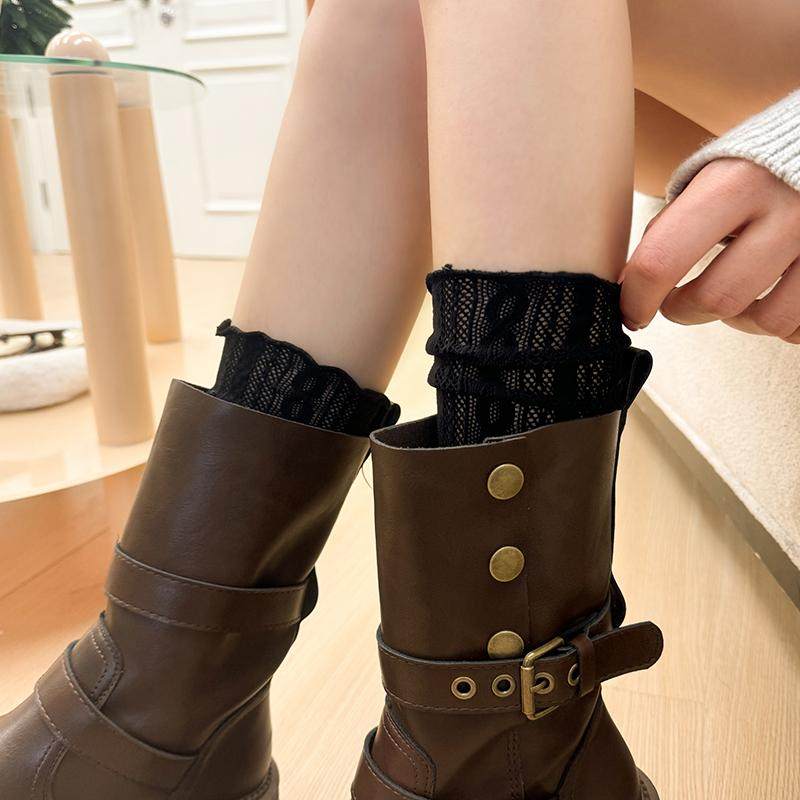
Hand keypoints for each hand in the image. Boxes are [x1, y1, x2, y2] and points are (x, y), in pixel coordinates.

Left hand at [620, 158, 799, 343]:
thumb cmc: (759, 167)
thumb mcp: (714, 176)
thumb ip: (674, 224)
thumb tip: (633, 283)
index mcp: (735, 184)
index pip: (663, 259)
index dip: (637, 298)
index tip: (632, 311)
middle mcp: (784, 211)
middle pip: (716, 299)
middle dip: (684, 310)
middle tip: (678, 302)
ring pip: (766, 320)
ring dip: (737, 319)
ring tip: (730, 296)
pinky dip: (781, 322)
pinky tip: (772, 296)